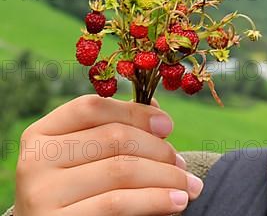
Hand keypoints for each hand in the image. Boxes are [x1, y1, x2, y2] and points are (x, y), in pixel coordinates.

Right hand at [14, 94, 202, 215]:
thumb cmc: (79, 193)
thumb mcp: (89, 158)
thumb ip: (118, 130)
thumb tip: (156, 111)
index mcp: (41, 135)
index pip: (91, 108)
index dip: (135, 112)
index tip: (167, 126)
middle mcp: (34, 160)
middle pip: (113, 138)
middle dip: (159, 149)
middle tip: (182, 164)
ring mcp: (42, 194)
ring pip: (122, 170)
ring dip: (166, 176)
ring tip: (188, 186)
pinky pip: (118, 203)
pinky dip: (156, 199)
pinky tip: (176, 201)